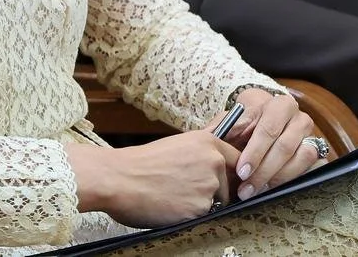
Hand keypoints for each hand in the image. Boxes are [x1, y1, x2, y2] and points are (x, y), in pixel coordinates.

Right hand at [66, 130, 236, 226]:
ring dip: (200, 203)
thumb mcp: (176, 146)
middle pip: (230, 184)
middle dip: (215, 191)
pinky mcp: (200, 208)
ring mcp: (209, 186)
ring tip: (173, 196)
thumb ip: (201, 152)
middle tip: (185, 190)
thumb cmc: (141, 163)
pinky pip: (202, 215)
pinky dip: (189, 215)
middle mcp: (213, 162)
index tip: (228, 180)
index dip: (232, 173)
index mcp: (208, 142)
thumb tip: (219, 162)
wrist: (119, 178)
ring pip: (216, 201)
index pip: (238, 160)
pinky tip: (171, 205)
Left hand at [208, 88, 321, 195]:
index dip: (255, 152)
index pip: (268, 129)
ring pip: (300, 159)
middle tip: (246, 188)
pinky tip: (270, 188)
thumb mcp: (232, 120)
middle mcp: (298, 117)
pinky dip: (288, 180)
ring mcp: (310, 135)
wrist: (264, 119)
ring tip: (255, 191)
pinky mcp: (315, 151)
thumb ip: (222, 129)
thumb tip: (208, 140)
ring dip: (276, 179)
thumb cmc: (246, 121)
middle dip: (263, 171)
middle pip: (284, 147)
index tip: (241, 171)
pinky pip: (309, 169)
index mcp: (277, 104)